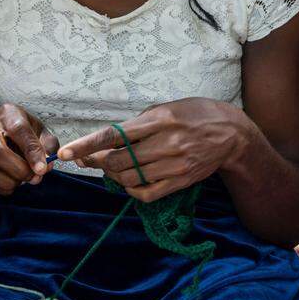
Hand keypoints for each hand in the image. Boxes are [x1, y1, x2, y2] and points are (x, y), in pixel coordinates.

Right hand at [0, 104, 58, 194]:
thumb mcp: (42, 133)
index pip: (18, 128)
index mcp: (8, 113)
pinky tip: (13, 183)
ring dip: (8, 181)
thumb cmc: (27, 133)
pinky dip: (1, 187)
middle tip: (35, 177)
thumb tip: (45, 166)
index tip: (42, 168)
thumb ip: (48, 147)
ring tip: (23, 180)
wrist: (5, 135)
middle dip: (19, 169)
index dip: (31, 151)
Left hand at [58, 98, 255, 202]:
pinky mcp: (181, 180)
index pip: (115, 135)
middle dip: (96, 162)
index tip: (65, 153)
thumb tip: (112, 138)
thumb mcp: (170, 107)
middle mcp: (166, 143)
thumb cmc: (198, 115)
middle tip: (87, 159)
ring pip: (128, 178)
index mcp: (161, 120)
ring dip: (112, 175)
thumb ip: (142, 121)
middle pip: (117, 161)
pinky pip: (146, 193)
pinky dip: (130, 189)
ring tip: (110, 167)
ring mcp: (174, 164)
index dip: (87, 145)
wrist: (233, 135)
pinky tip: (129, 181)